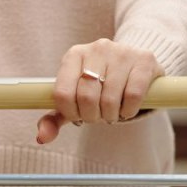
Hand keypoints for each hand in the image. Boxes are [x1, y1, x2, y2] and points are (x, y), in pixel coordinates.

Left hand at [36, 39, 162, 143]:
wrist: (135, 66)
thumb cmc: (100, 86)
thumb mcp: (75, 99)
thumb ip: (54, 118)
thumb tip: (42, 137)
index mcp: (74, 55)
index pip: (62, 93)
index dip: (71, 113)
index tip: (79, 116)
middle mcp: (96, 49)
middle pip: (86, 97)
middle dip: (92, 116)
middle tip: (99, 116)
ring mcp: (121, 52)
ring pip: (110, 99)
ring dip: (111, 115)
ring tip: (113, 112)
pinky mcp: (144, 60)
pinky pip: (133, 95)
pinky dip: (129, 110)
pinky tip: (127, 108)